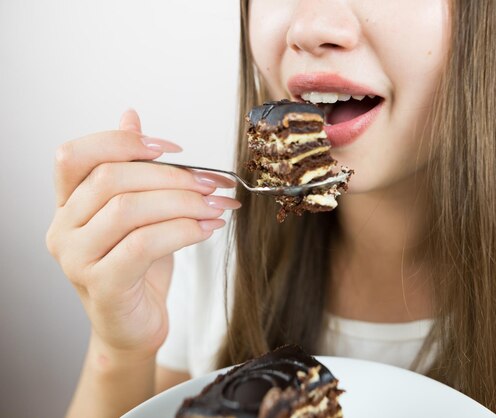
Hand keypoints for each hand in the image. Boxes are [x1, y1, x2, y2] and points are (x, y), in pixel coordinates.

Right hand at [46, 109, 238, 357]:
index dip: (124, 142)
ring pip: (129, 209)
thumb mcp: (138, 211)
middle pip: (111, 178)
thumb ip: (131, 166)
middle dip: (172, 176)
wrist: (135, 325)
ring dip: (184, 203)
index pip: (76, 155)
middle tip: (211, 183)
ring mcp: (77, 259)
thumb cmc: (137, 268)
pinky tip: (207, 229)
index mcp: (67, 203)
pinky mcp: (101, 285)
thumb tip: (131, 116)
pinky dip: (183, 231)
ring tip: (217, 206)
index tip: (173, 148)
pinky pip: (144, 244)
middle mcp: (63, 228)